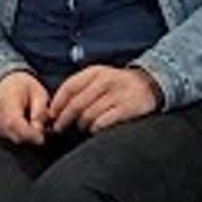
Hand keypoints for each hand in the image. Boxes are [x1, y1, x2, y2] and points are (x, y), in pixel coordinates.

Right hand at [0, 71, 52, 144]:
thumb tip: (39, 129)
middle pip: (14, 135)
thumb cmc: (22, 87)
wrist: (2, 84)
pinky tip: (19, 125)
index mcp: (7, 102)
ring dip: (23, 136)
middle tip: (38, 127)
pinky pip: (6, 139)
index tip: (41, 137)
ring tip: (27, 122)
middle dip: (30, 136)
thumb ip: (40, 110)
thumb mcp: (38, 92)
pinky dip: (15, 135)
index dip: (29, 134)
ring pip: (11, 140)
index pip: (15, 123)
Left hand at [46, 65, 163, 134]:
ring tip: (82, 127)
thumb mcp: (100, 77)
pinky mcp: (126, 109)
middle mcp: (106, 81)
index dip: (57, 103)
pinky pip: (102, 123)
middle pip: (76, 104)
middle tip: (59, 128)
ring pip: (88, 115)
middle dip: (64, 119)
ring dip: (81, 125)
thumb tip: (56, 108)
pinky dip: (95, 128)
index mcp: (96, 72)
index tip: (51, 115)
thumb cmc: (118, 84)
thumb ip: (80, 87)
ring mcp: (117, 95)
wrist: (150, 84)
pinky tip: (95, 129)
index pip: (70, 87)